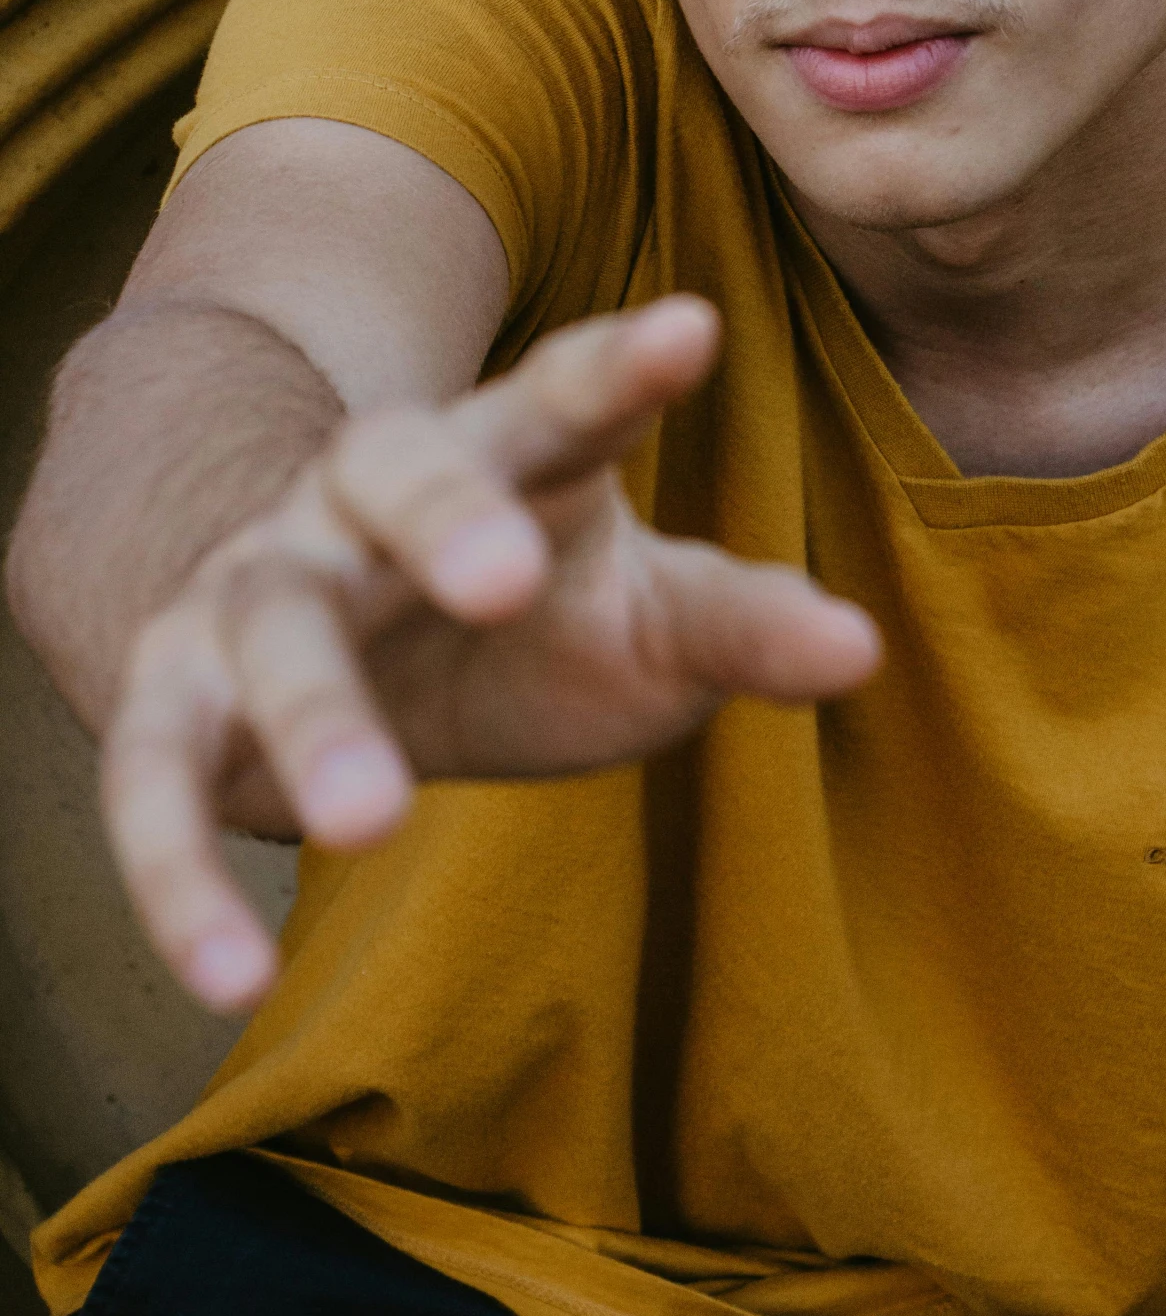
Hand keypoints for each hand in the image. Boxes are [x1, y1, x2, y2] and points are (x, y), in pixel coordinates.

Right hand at [100, 296, 879, 1011]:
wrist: (332, 641)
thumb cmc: (526, 619)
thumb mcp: (641, 615)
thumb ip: (739, 622)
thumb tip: (861, 648)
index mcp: (503, 453)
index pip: (563, 398)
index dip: (620, 366)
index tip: (693, 331)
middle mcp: (366, 496)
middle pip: (395, 469)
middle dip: (445, 516)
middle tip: (504, 576)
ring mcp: (260, 584)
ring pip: (271, 620)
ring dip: (312, 714)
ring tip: (370, 824)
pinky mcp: (175, 700)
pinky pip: (153, 774)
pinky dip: (177, 873)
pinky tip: (229, 984)